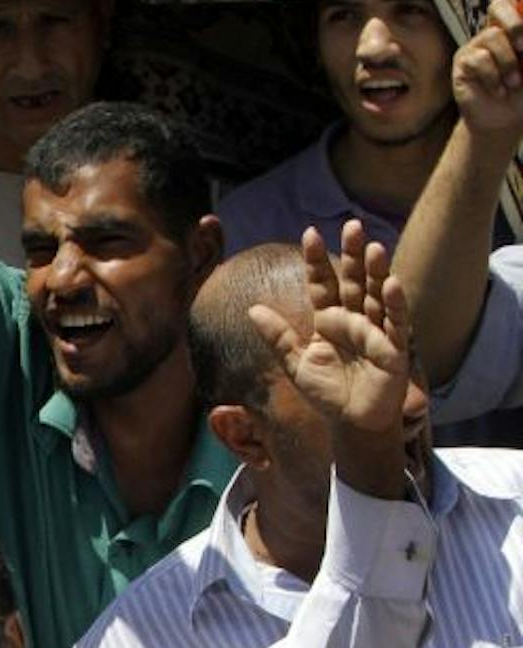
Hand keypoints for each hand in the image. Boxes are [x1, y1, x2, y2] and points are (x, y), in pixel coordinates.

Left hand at [248, 221, 413, 442]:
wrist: (351, 423)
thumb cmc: (327, 393)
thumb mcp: (295, 364)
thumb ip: (277, 336)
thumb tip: (251, 309)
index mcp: (329, 320)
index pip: (323, 284)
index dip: (317, 261)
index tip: (310, 234)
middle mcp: (354, 319)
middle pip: (354, 281)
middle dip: (352, 254)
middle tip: (351, 225)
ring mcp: (376, 331)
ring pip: (377, 295)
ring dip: (376, 272)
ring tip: (373, 246)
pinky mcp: (395, 348)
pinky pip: (396, 322)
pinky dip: (395, 304)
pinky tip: (392, 283)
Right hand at [452, 0, 522, 140]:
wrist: (505, 118)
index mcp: (517, 26)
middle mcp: (496, 29)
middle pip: (499, 5)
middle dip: (516, 23)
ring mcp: (476, 44)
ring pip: (492, 37)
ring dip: (508, 64)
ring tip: (512, 83)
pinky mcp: (463, 62)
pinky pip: (478, 59)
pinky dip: (493, 77)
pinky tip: (496, 88)